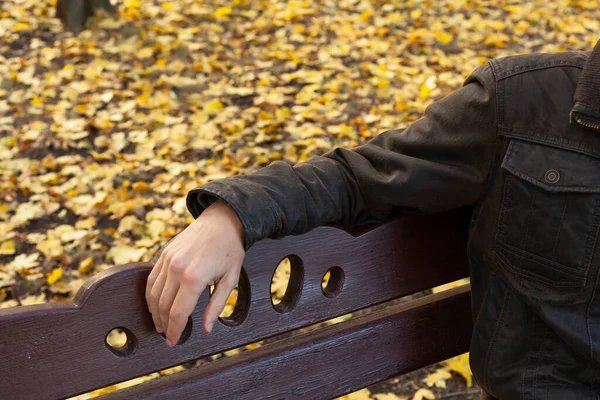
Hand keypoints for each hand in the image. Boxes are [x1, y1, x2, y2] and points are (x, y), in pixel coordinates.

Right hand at [145, 199, 244, 345]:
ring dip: (154, 313)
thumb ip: (216, 305)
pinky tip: (155, 305)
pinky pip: (151, 280)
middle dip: (164, 325)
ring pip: (153, 294)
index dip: (174, 331)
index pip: (178, 313)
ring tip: (160, 324)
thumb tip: (207, 328)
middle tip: (167, 335)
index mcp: (194, 278)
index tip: (174, 341)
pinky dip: (150, 295)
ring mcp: (167, 260)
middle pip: (163, 306)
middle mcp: (177, 269)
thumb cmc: (230, 250)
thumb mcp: (230, 280)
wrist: (222, 221)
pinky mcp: (163, 254)